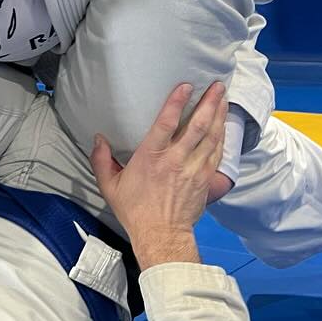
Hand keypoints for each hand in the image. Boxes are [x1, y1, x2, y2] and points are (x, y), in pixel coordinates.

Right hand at [90, 82, 227, 267]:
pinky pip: (217, 153)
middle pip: (197, 125)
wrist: (161, 235)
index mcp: (151, 157)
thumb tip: (98, 138)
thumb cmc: (135, 210)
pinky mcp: (205, 179)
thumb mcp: (110, 186)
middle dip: (209, 103)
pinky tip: (224, 125)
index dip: (176, 101)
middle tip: (216, 85)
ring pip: (211, 137)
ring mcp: (194, 169)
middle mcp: (176, 160)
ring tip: (223, 98)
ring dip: (219, 115)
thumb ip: (101, 160)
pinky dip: (222, 137)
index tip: (185, 85)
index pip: (166, 123)